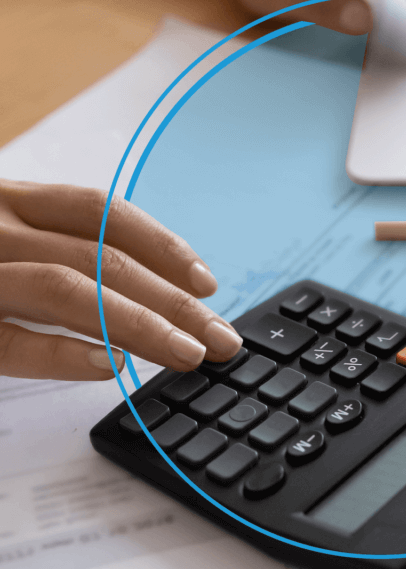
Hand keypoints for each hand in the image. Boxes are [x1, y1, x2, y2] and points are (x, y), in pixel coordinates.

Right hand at [0, 180, 242, 379]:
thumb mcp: (6, 236)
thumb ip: (57, 248)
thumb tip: (150, 286)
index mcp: (15, 202)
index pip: (100, 212)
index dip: (162, 246)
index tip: (207, 283)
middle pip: (100, 257)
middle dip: (172, 299)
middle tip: (221, 337)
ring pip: (66, 290)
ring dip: (138, 323)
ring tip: (188, 353)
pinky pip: (13, 342)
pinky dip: (64, 353)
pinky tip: (112, 366)